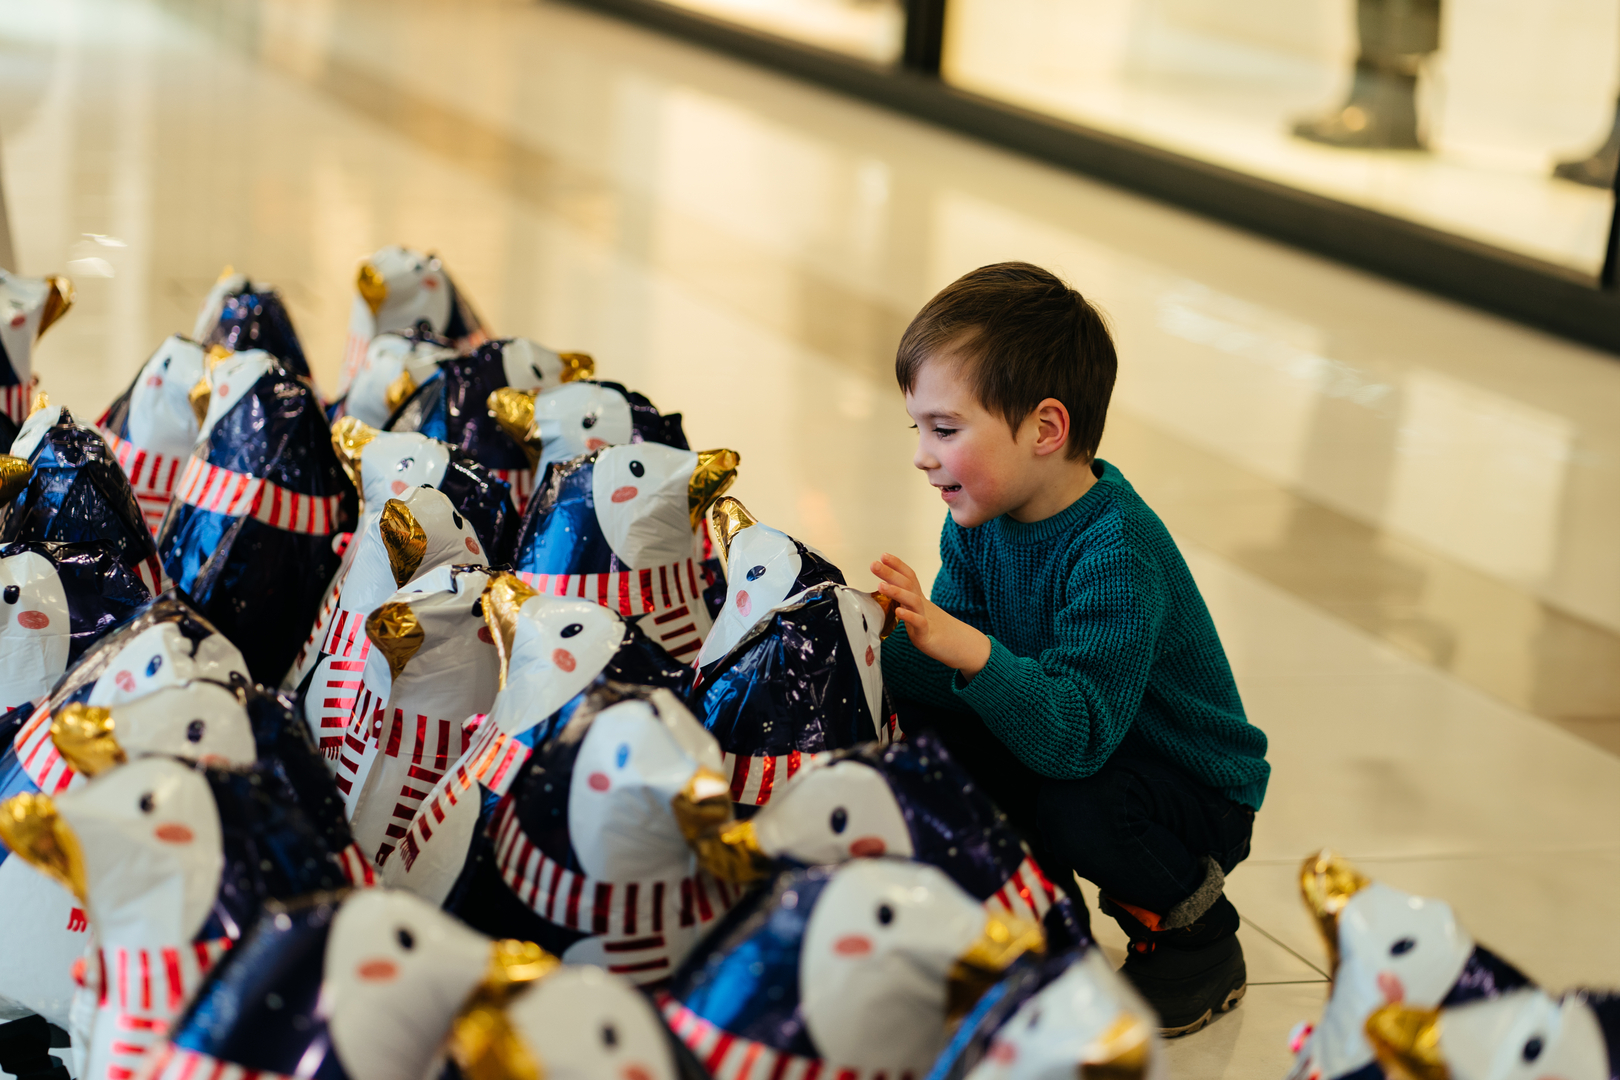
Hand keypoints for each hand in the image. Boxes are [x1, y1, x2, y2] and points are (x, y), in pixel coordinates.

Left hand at [871, 553, 991, 680]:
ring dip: (897, 592)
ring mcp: (925, 618)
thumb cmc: (934, 628)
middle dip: (890, 573)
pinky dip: (909, 616)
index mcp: (918, 598)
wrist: (958, 645)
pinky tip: (898, 611)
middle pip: (907, 584)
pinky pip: (919, 623)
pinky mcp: (926, 634)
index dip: (897, 565)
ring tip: (881, 585)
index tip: (883, 555)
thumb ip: (904, 599)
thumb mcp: (917, 610)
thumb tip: (886, 588)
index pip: (909, 577)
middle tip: (874, 564)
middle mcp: (921, 604)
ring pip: (912, 601)